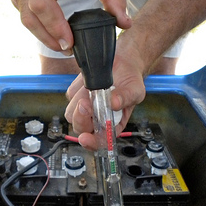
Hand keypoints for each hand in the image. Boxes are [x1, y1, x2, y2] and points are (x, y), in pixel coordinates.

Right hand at [11, 0, 130, 52]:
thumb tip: (124, 23)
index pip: (41, 3)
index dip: (54, 27)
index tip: (69, 44)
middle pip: (29, 15)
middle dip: (48, 38)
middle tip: (68, 49)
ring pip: (24, 16)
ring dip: (42, 35)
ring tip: (62, 44)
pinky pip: (22, 11)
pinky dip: (37, 25)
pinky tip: (51, 31)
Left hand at [65, 31, 145, 149]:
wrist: (123, 63)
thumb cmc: (130, 81)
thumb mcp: (135, 90)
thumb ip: (126, 98)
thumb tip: (114, 103)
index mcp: (112, 125)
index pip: (99, 141)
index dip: (91, 142)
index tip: (86, 138)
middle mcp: (96, 119)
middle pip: (80, 128)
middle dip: (81, 118)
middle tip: (86, 103)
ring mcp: (85, 108)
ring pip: (71, 113)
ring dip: (79, 101)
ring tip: (94, 88)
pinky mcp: (76, 94)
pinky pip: (70, 95)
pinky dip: (78, 89)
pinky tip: (91, 82)